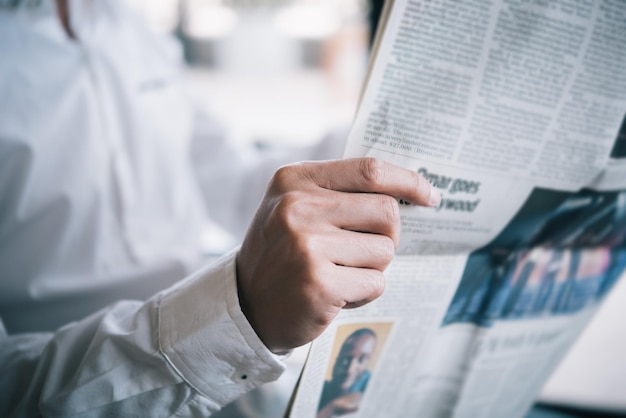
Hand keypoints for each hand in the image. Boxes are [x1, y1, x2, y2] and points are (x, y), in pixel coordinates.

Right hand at [236, 158, 438, 352]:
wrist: (247, 304)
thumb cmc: (283, 251)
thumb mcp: (296, 206)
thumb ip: (339, 192)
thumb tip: (406, 190)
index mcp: (295, 179)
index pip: (369, 170)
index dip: (408, 181)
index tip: (430, 195)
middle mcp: (297, 207)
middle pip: (387, 212)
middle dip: (386, 236)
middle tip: (361, 251)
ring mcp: (307, 245)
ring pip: (385, 251)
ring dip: (371, 268)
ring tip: (337, 272)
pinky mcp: (319, 283)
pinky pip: (375, 282)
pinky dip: (363, 292)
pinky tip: (334, 293)